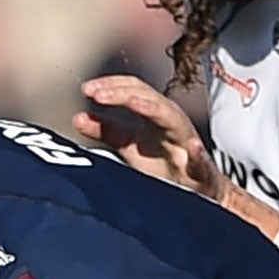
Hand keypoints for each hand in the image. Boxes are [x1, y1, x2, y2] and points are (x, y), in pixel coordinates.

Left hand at [74, 75, 223, 199]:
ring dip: (154, 109)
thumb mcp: (130, 146)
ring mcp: (185, 144)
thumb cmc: (164, 165)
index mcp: (154, 115)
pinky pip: (201, 160)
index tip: (87, 89)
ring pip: (173, 120)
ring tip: (135, 103)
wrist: (197, 193)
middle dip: (123, 93)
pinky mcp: (200, 170)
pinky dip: (197, 154)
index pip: (133, 89)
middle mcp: (170, 123)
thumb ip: (107, 131)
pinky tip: (193, 147)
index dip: (111, 85)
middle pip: (149, 98)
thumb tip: (78, 117)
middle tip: (97, 93)